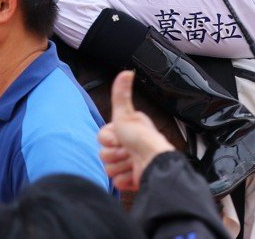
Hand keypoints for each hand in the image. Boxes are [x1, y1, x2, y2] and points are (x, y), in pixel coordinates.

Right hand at [97, 70, 174, 191]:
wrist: (153, 162)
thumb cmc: (142, 138)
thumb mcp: (127, 114)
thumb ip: (121, 94)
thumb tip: (126, 71)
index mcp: (125, 131)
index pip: (101, 138)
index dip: (108, 139)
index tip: (120, 137)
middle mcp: (127, 147)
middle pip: (103, 155)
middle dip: (115, 154)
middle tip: (128, 150)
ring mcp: (128, 165)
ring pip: (109, 170)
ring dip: (121, 166)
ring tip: (133, 161)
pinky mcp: (131, 181)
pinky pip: (117, 183)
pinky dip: (125, 180)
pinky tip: (135, 173)